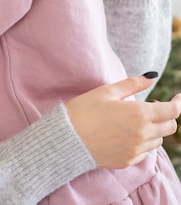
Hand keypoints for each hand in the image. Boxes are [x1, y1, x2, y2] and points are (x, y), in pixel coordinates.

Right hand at [66, 75, 180, 167]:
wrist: (67, 138)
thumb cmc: (85, 109)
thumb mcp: (108, 91)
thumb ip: (133, 84)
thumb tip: (152, 76)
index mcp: (139, 114)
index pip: (171, 111)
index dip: (178, 102)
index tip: (177, 96)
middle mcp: (142, 134)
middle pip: (170, 127)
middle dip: (167, 115)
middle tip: (154, 105)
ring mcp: (135, 150)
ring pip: (158, 140)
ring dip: (155, 129)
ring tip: (137, 119)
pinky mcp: (127, 161)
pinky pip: (145, 151)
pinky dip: (143, 141)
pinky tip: (128, 133)